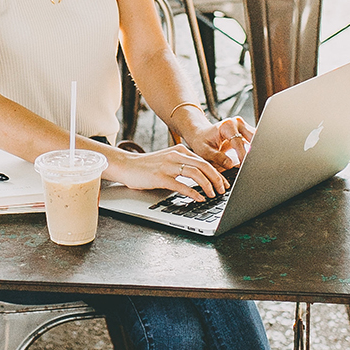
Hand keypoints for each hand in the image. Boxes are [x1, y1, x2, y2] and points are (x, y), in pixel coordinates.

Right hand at [109, 143, 227, 200]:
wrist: (126, 166)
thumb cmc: (147, 166)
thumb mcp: (168, 160)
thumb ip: (182, 164)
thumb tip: (201, 176)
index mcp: (179, 150)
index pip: (204, 161)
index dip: (217, 172)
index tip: (224, 183)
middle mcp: (175, 155)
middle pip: (203, 165)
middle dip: (216, 179)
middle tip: (223, 189)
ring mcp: (167, 166)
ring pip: (195, 173)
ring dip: (207, 185)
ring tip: (213, 194)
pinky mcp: (160, 177)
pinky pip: (181, 185)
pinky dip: (193, 192)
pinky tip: (199, 198)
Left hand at [186, 115, 254, 171]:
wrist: (200, 135)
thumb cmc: (201, 142)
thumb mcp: (204, 151)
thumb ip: (217, 157)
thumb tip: (230, 164)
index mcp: (227, 126)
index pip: (239, 142)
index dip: (243, 156)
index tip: (245, 167)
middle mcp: (237, 123)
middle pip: (252, 138)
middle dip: (253, 153)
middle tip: (252, 166)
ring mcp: (243, 127)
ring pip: (256, 140)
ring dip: (255, 152)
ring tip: (251, 165)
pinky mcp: (247, 132)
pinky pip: (254, 142)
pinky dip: (254, 151)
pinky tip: (250, 160)